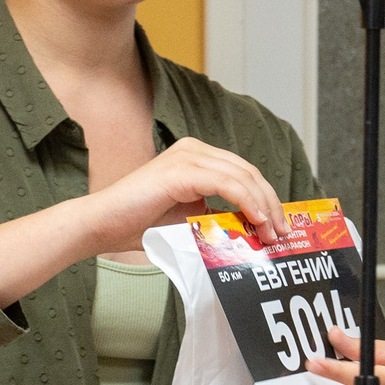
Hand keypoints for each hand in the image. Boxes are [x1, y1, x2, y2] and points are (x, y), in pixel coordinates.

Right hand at [85, 137, 286, 256]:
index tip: (279, 227)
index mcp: (198, 158)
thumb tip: (255, 231)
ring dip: (263, 207)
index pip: (245, 174)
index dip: (267, 199)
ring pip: (243, 177)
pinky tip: (256, 221)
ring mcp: (188, 156)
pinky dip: (247, 202)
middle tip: (281, 234)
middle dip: (271, 204)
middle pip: (249, 173)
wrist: (103, 226)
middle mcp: (194, 150)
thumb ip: (220, 217)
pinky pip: (227, 183)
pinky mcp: (181, 170)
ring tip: (270, 234)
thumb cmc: (141, 225)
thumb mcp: (192, 219)